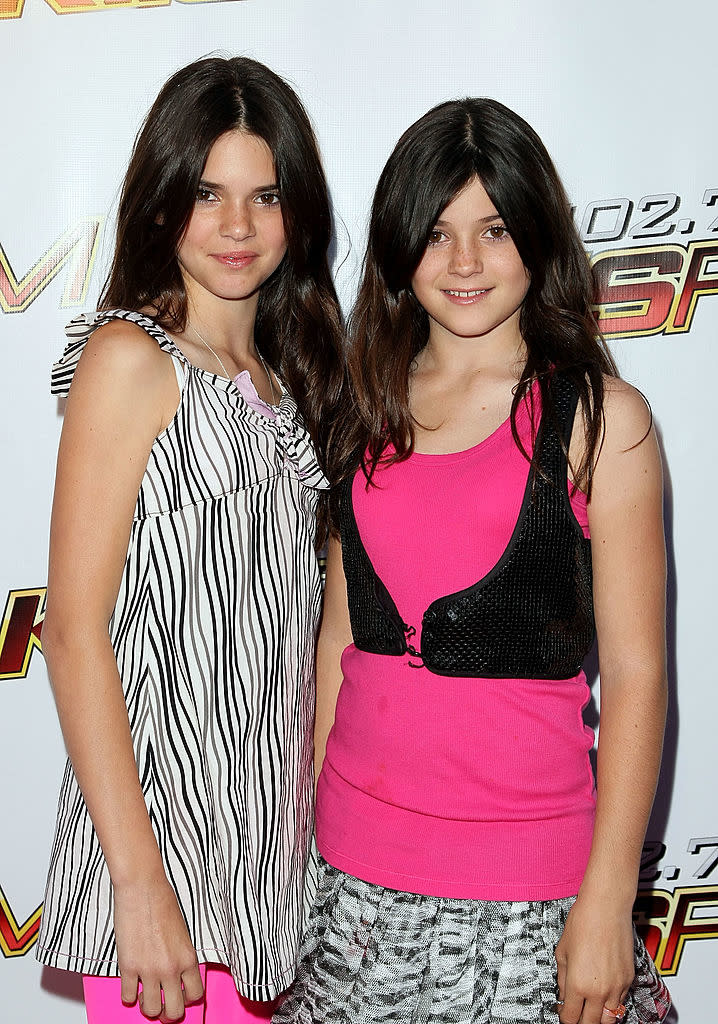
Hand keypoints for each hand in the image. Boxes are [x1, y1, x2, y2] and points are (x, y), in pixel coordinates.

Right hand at [113, 877, 203, 1021]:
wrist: (142, 888)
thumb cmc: (163, 902)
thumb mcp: (182, 932)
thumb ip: (181, 955)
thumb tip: (176, 974)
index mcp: (188, 957)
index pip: (195, 994)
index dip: (187, 998)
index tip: (180, 995)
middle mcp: (171, 968)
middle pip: (174, 1011)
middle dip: (168, 1012)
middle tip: (162, 1005)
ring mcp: (149, 970)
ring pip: (151, 1010)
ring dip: (147, 1005)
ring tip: (144, 994)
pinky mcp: (129, 967)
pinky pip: (127, 997)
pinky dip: (128, 994)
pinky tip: (130, 983)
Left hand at [555, 895, 634, 1023]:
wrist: (606, 907)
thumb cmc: (583, 922)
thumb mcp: (562, 952)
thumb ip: (562, 979)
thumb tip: (564, 995)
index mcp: (579, 985)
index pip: (571, 1018)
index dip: (565, 1017)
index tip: (563, 1013)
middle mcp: (600, 991)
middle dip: (581, 1021)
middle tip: (576, 1014)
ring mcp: (617, 987)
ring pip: (610, 1018)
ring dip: (599, 1017)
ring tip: (590, 1009)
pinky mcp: (629, 979)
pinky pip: (621, 1001)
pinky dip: (612, 1003)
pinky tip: (603, 994)